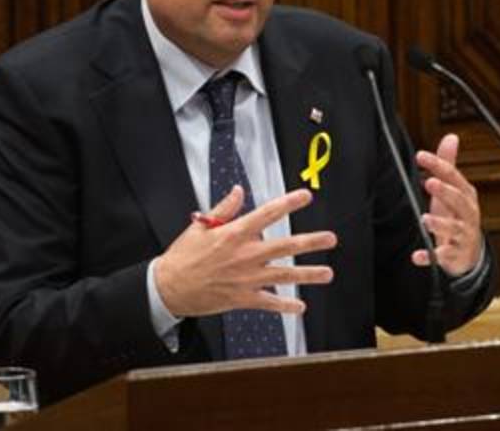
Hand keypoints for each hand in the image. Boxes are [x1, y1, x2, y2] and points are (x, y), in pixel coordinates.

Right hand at [155, 187, 336, 316]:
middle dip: (311, 242)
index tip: (306, 196)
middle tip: (330, 238)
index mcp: (234, 234)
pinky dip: (286, 306)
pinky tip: (300, 307)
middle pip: (285, 246)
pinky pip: (269, 303)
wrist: (168, 288)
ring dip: (308, 274)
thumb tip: (239, 191)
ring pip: (284, 275)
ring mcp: (246, 278)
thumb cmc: (183, 256)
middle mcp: (245, 255)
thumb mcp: (200, 226)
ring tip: (327, 273)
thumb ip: (224, 209)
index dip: (289, 203)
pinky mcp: (242, 298)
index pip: (267, 214)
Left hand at [413, 133, 482, 276]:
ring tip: (424, 219)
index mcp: (466, 196)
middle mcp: (468, 214)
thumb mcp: (454, 190)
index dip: (438, 165)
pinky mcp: (454, 255)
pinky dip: (431, 257)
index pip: (454, 177)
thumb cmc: (457, 216)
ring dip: (440, 224)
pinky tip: (417, 256)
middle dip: (446, 192)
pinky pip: (443, 256)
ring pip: (454, 229)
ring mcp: (463, 235)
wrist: (469, 253)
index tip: (420, 155)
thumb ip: (449, 165)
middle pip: (459, 201)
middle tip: (429, 182)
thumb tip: (451, 136)